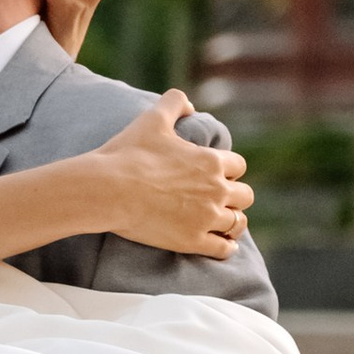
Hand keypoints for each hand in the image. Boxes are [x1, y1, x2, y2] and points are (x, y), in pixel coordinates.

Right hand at [91, 95, 253, 256]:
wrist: (108, 189)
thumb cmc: (128, 154)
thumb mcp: (153, 118)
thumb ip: (174, 103)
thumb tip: (189, 104)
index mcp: (211, 161)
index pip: (238, 166)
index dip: (229, 170)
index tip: (218, 175)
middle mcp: (215, 190)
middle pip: (245, 195)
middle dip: (235, 196)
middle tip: (221, 200)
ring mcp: (206, 218)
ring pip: (238, 223)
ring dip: (232, 222)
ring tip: (224, 224)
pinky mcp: (192, 241)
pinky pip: (223, 249)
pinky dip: (226, 248)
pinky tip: (222, 246)